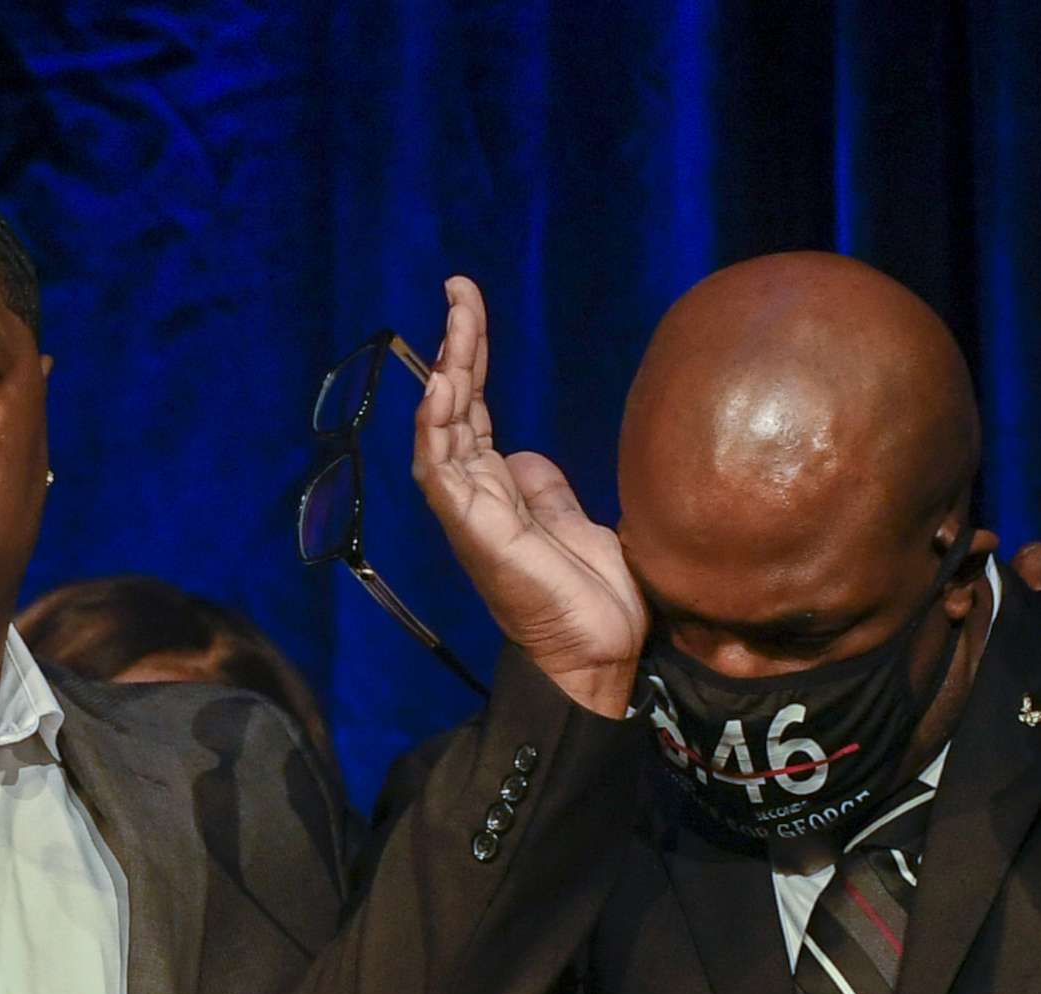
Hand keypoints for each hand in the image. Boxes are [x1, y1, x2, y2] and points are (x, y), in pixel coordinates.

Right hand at [412, 275, 642, 716]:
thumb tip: (527, 458)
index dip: (471, 354)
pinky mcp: (475, 532)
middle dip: (455, 346)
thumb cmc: (593, 604)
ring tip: (454, 323)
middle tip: (459, 290)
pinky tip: (445, 387)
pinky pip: (441, 472)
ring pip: (441, 430)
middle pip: (454, 406)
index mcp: (499, 491)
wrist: (602, 656)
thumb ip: (547, 491)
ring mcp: (470, 513)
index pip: (475, 408)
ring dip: (445, 374)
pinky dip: (437, 429)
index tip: (467, 303)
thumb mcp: (577, 525)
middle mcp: (476, 496)